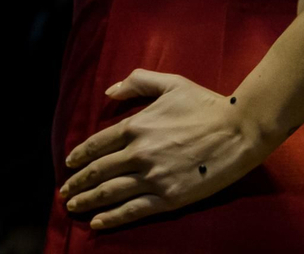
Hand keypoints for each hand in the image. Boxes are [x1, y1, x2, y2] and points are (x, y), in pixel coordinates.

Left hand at [57, 68, 272, 230]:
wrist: (239, 130)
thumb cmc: (206, 105)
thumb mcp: (171, 84)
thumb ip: (138, 82)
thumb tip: (109, 91)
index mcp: (137, 125)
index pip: (98, 143)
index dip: (80, 156)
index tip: (68, 164)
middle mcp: (139, 153)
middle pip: (99, 170)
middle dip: (77, 183)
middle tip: (64, 192)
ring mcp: (152, 177)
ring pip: (110, 192)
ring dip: (87, 201)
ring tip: (73, 207)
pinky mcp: (168, 197)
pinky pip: (132, 210)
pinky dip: (111, 218)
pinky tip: (97, 222)